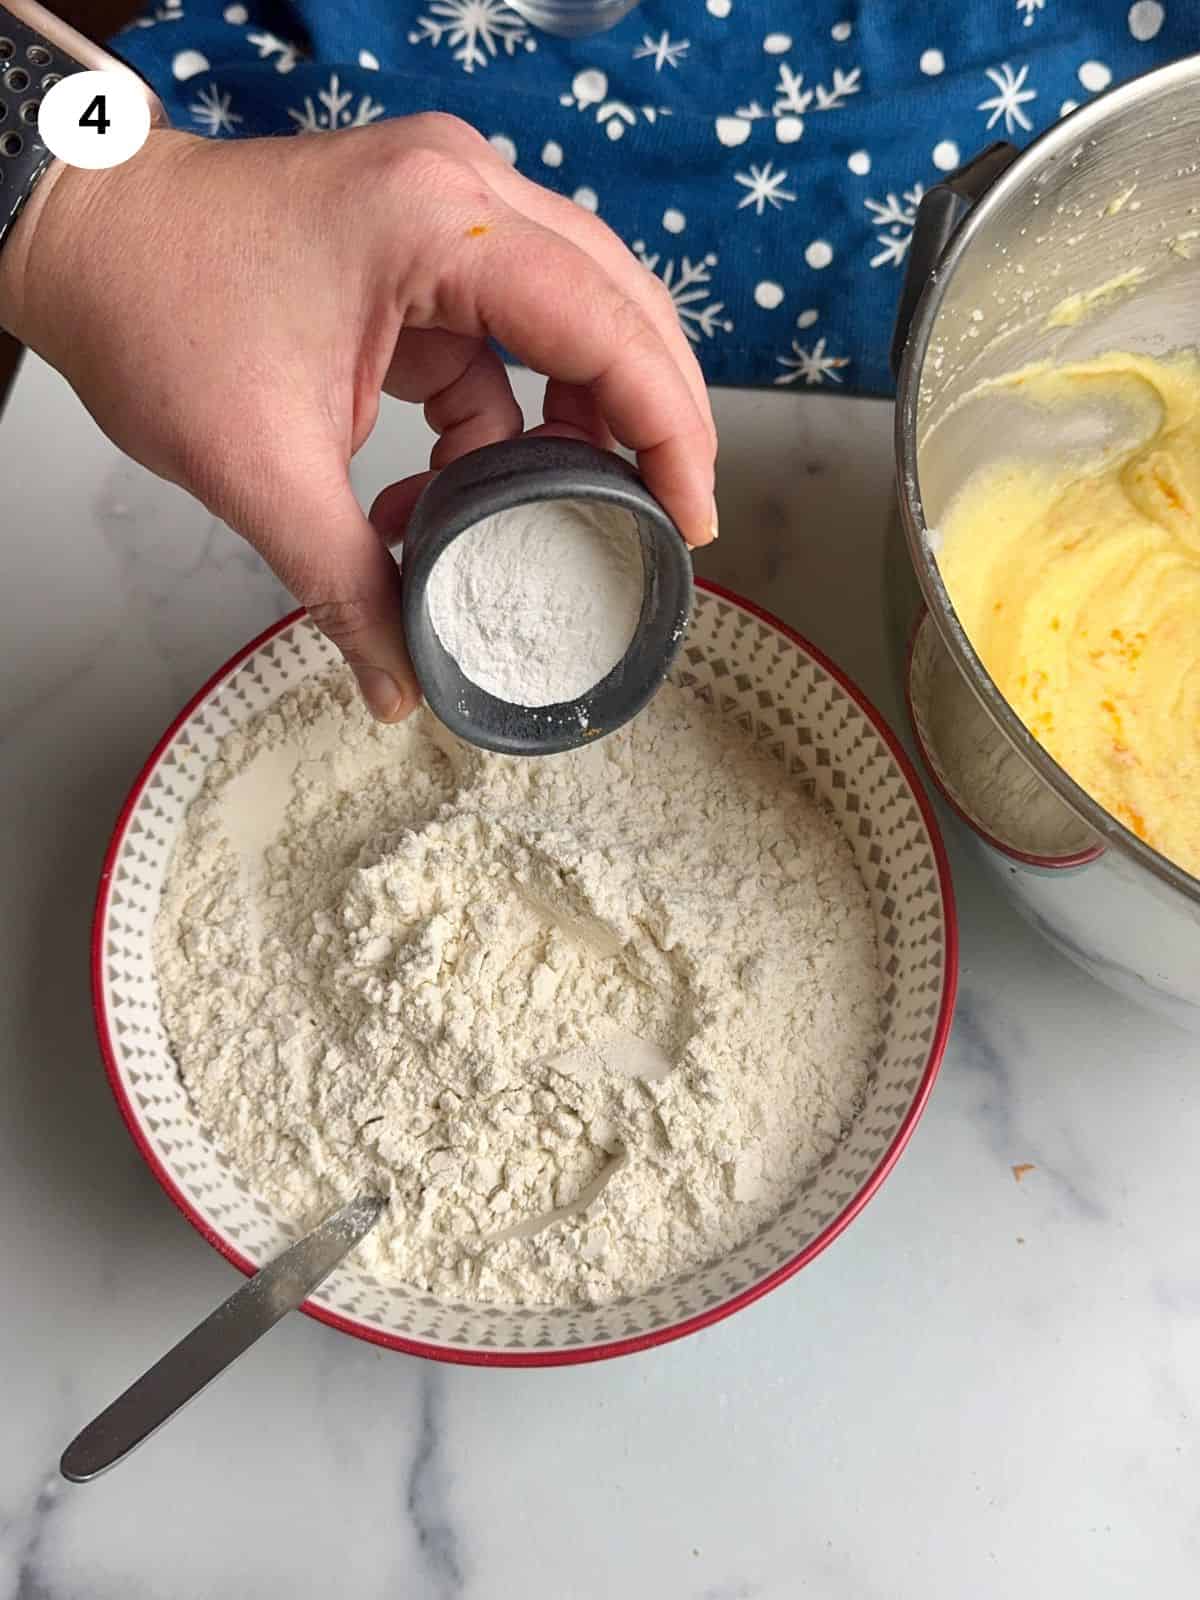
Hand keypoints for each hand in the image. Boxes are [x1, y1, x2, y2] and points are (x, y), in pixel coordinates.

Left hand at [0, 117, 716, 718]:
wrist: (79, 238)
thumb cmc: (151, 308)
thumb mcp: (258, 469)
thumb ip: (345, 586)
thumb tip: (398, 688)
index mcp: (436, 223)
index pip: (605, 324)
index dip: (669, 427)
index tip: (689, 518)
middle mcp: (461, 194)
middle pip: (617, 309)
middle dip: (648, 423)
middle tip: (665, 521)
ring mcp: (447, 216)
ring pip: (570, 326)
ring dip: (564, 432)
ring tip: (536, 522)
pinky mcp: (424, 255)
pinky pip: (502, 347)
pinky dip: (495, 427)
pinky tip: (449, 498)